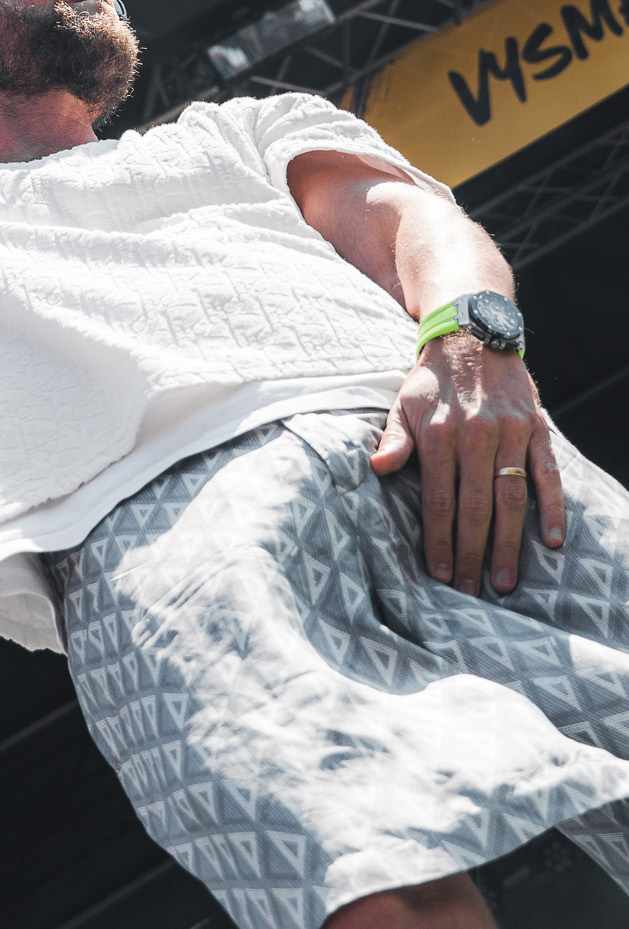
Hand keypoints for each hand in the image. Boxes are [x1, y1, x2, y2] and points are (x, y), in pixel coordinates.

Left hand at [370, 333, 563, 595]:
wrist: (472, 335)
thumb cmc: (433, 379)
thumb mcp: (404, 403)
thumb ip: (394, 439)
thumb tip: (376, 468)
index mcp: (440, 433)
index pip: (438, 499)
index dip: (439, 539)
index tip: (440, 575)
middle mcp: (476, 435)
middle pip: (475, 508)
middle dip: (471, 554)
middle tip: (470, 594)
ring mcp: (510, 433)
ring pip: (511, 499)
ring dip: (509, 544)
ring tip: (503, 581)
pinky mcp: (536, 429)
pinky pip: (547, 474)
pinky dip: (552, 508)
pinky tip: (551, 541)